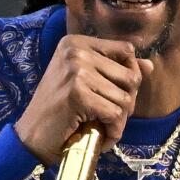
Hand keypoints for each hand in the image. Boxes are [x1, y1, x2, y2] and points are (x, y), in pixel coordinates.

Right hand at [13, 29, 152, 161]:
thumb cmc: (58, 111)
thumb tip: (149, 65)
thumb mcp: (84, 82)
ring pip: (126, 98)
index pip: (126, 50)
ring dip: (119, 120)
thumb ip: (115, 71)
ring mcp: (76, 71)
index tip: (114, 94)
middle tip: (109, 117)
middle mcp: (76, 51)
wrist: (31, 137)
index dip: (129, 75)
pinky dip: (113, 132)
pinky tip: (100, 137)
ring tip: (102, 128)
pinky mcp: (78, 94)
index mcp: (76, 43)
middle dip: (127, 102)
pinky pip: (115, 114)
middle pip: (131, 75)